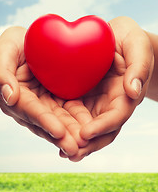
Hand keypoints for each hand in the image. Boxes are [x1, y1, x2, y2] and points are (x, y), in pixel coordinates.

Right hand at [0, 27, 90, 155]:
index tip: (59, 132)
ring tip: (86, 145)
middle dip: (62, 136)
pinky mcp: (56, 101)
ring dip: (72, 134)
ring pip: (59, 122)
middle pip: (47, 123)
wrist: (23, 47)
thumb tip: (9, 97)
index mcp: (17, 97)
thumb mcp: (3, 52)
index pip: (31, 111)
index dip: (45, 121)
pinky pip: (68, 113)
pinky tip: (91, 130)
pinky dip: (78, 122)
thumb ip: (1, 73)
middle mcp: (31, 106)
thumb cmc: (10, 48)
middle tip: (77, 149)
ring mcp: (44, 105)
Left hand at [60, 16, 153, 161]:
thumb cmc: (128, 39)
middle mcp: (111, 104)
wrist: (114, 38)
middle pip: (102, 131)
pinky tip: (53, 133)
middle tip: (70, 153)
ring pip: (87, 128)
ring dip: (76, 142)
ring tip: (61, 151)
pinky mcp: (82, 99)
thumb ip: (138, 66)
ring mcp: (96, 104)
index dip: (102, 127)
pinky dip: (66, 127)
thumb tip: (133, 91)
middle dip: (88, 144)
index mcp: (125, 95)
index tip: (85, 134)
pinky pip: (74, 116)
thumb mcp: (136, 45)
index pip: (116, 117)